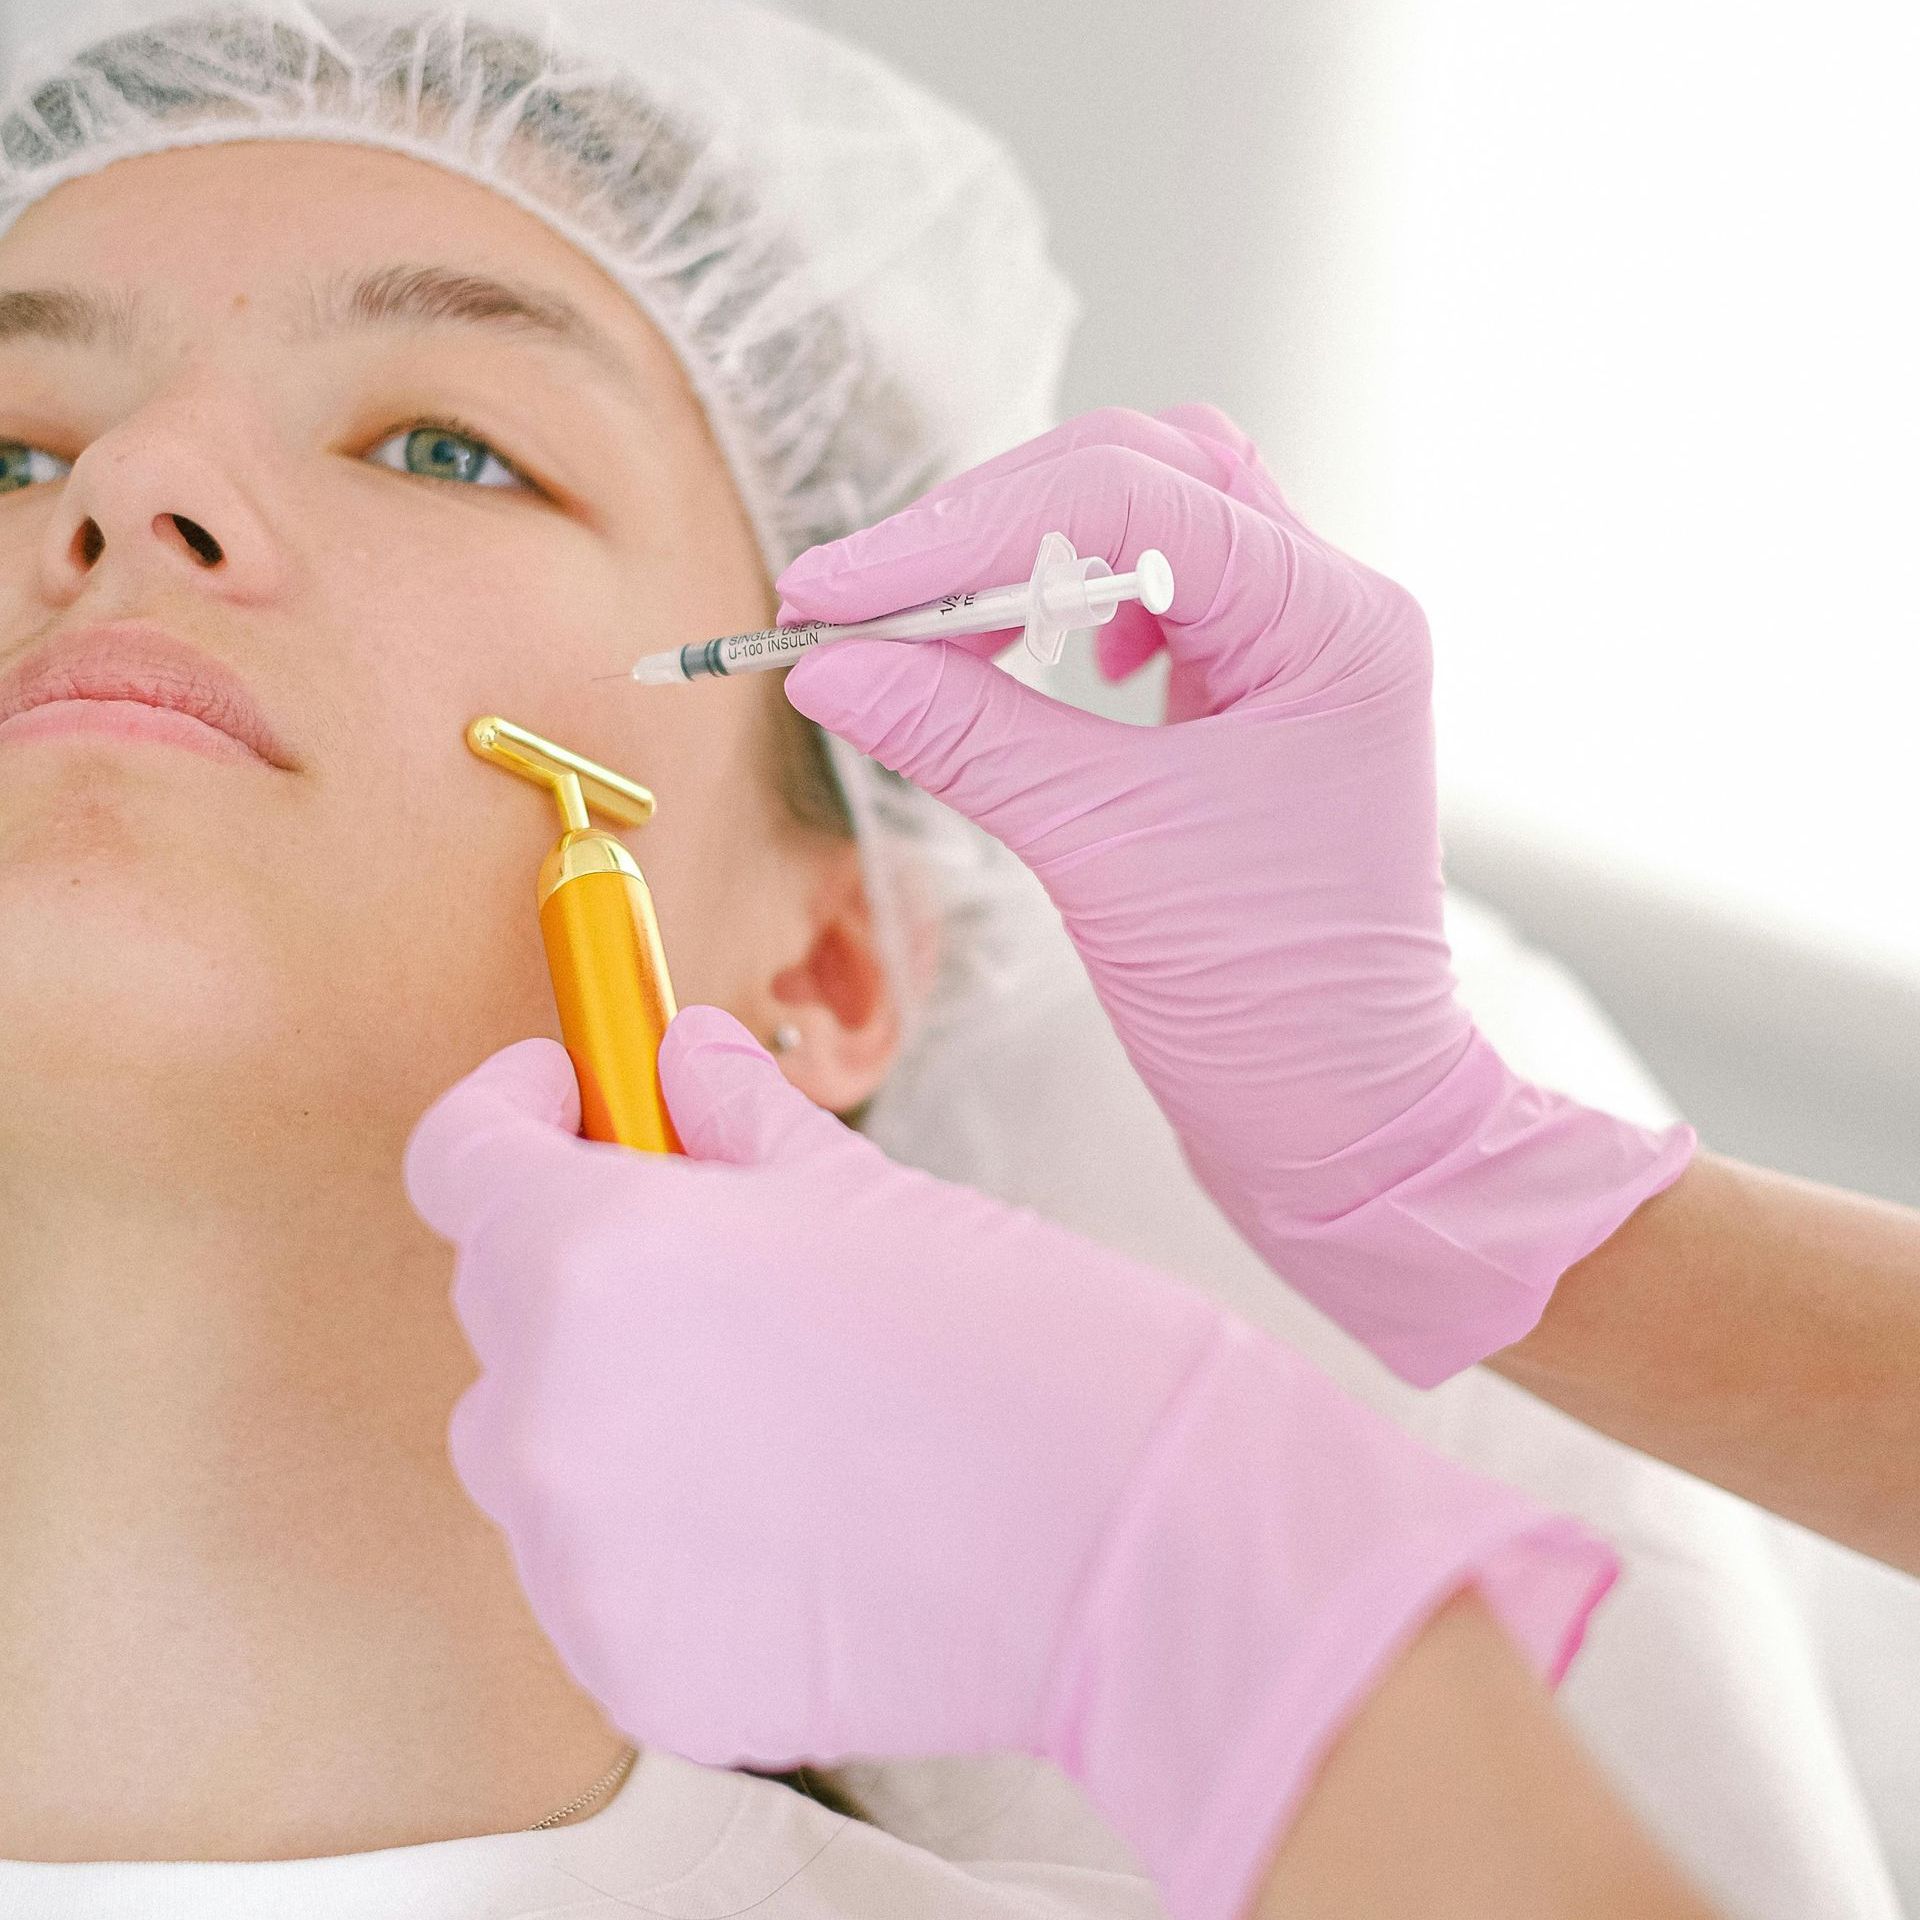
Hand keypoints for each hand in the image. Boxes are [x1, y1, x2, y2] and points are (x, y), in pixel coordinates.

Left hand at [404, 1006, 1614, 1919]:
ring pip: (531, 1445)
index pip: (458, 1157)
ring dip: (608, 1403)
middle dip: (582, 1263)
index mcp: (596, 1254)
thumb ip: (732, 1118)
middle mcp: (550, 1409)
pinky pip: (590, 1569)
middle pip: (498, 1300)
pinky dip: (651, 1534)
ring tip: (763, 1404)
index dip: (514, 1113)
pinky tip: (782, 1517)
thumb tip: (679, 1061)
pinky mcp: (630, 1670)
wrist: (1130, 1539)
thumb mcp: (861, 1190)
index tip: (576, 1105)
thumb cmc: (1015, 1343)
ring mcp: (578, 1559)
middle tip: (715, 1264)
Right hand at [779, 404, 1694, 1385]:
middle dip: (989, 527)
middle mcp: (1331, 611)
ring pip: (1148, 519)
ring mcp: (1298, 649)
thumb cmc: (1270, 1006)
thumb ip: (965, 736)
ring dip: (1026, 554)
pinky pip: (1152, 595)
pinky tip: (1031, 660)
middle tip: (863, 603)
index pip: (1129, 501)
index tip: (836, 591)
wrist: (1345, 1119)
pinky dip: (1065, 605)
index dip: (960, 532)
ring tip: (928, 625)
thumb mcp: (1099, 852)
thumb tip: (830, 664)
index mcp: (1331, 625)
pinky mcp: (1257, 694)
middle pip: (1143, 475)